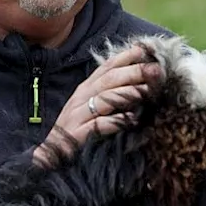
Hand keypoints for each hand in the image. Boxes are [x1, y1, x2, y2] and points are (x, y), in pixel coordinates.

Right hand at [34, 44, 161, 163]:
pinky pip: (98, 125)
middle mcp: (81, 98)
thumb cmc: (76, 130)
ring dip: (126, 92)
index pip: (106, 68)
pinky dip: (114, 121)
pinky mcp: (78, 135)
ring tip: (146, 90)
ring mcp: (78, 116)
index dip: (124, 57)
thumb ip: (109, 95)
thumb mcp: (91, 107)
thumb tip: (137, 84)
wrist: (50, 155)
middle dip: (132, 72)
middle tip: (155, 69)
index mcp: (85, 89)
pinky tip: (130, 120)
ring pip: (104, 99)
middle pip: (109, 80)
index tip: (144, 50)